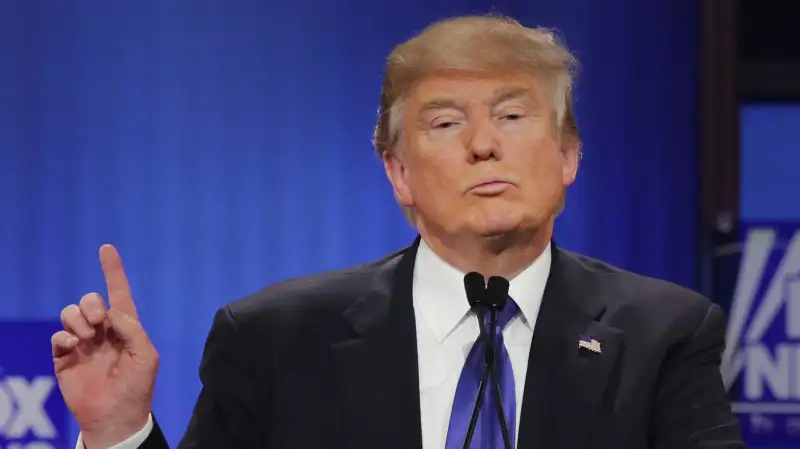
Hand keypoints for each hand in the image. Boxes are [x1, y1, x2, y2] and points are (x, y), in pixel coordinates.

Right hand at [52, 244, 158, 446]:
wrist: (115, 416)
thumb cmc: (137, 387)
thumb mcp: (146, 356)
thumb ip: (133, 330)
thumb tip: (113, 312)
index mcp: (125, 327)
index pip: (119, 292)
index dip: (113, 271)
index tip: (106, 248)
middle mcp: (103, 331)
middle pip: (90, 300)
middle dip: (91, 304)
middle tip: (98, 323)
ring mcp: (83, 343)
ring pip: (71, 313)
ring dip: (78, 319)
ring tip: (86, 338)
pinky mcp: (65, 357)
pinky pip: (58, 336)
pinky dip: (64, 337)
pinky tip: (74, 348)